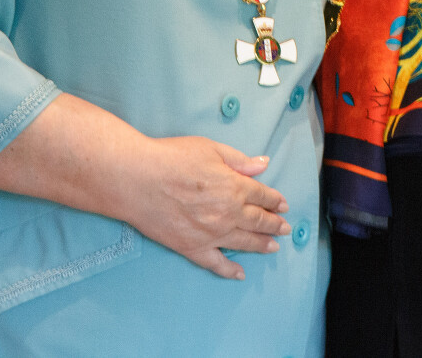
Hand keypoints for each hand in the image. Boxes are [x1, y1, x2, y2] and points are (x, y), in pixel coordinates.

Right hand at [116, 136, 290, 280]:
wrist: (137, 180)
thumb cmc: (171, 158)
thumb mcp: (210, 149)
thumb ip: (239, 160)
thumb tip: (263, 165)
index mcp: (235, 187)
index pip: (262, 195)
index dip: (275, 200)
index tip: (283, 205)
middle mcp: (228, 214)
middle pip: (258, 221)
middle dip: (274, 224)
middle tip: (285, 228)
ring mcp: (211, 234)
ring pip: (244, 242)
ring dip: (262, 245)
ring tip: (273, 247)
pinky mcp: (192, 248)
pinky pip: (216, 263)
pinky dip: (230, 270)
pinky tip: (240, 273)